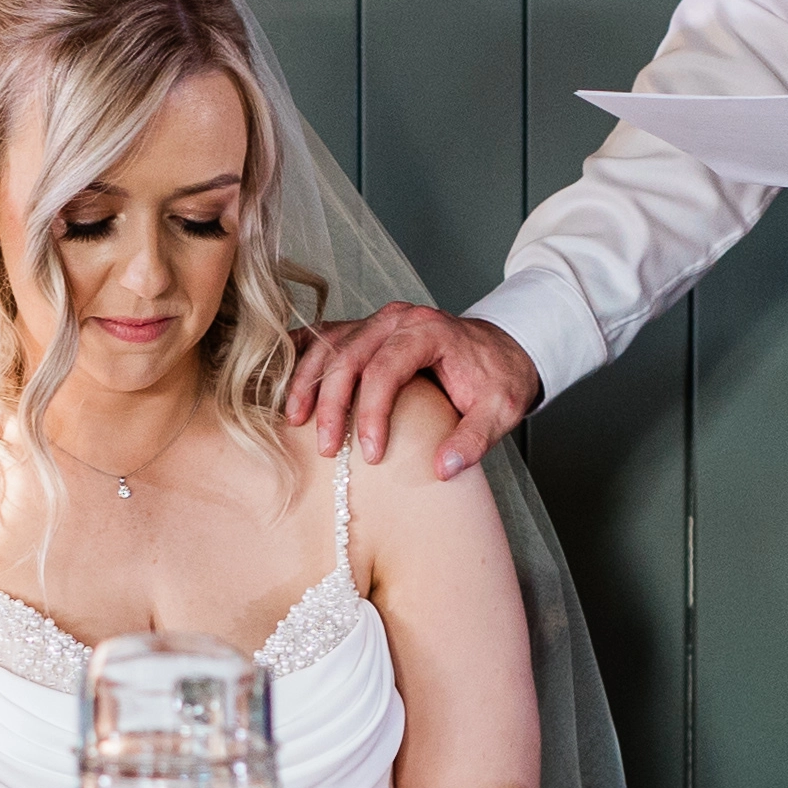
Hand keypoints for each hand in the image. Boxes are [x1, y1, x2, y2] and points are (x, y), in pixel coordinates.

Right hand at [284, 304, 541, 478]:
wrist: (504, 349)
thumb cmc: (499, 378)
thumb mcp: (501, 411)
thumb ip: (475, 440)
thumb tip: (444, 469)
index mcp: (430, 331)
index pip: (386, 369)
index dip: (371, 412)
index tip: (370, 454)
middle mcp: (399, 318)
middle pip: (349, 355)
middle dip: (330, 403)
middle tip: (325, 448)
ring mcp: (380, 320)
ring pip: (331, 344)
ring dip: (308, 381)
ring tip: (295, 421)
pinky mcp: (368, 328)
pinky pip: (327, 336)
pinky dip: (304, 357)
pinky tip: (284, 381)